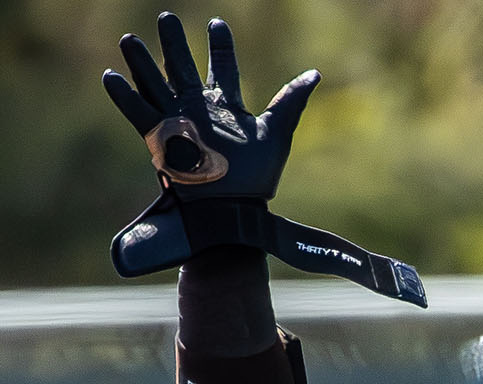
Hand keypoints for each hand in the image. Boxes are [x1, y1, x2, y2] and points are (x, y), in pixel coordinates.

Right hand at [103, 11, 317, 200]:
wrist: (233, 208)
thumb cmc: (256, 175)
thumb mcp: (277, 132)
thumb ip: (291, 101)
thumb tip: (314, 74)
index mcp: (225, 105)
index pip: (222, 67)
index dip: (220, 45)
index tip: (217, 22)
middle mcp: (198, 109)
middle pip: (182, 68)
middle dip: (175, 43)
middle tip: (167, 16)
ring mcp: (178, 122)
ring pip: (156, 84)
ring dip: (142, 62)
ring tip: (130, 38)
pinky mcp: (161, 138)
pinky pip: (139, 114)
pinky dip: (125, 96)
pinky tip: (111, 75)